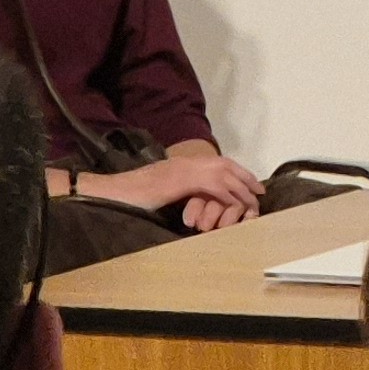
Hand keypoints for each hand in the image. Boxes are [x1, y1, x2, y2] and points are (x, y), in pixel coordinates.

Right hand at [95, 140, 263, 230]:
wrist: (108, 193)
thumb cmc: (129, 197)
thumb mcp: (159, 193)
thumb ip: (177, 192)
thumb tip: (191, 202)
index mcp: (180, 164)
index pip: (216, 163)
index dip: (235, 172)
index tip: (250, 184)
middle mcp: (185, 163)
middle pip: (226, 165)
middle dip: (245, 177)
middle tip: (261, 191)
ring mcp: (183, 170)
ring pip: (224, 175)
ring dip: (241, 188)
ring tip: (254, 203)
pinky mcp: (180, 181)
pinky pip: (212, 186)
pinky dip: (228, 196)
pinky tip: (237, 206)